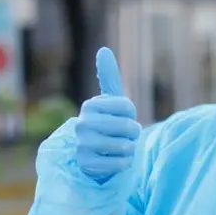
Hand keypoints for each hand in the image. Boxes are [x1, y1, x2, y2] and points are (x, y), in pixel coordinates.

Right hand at [75, 47, 141, 183]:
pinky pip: (120, 163)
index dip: (132, 114)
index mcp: (90, 106)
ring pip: (125, 146)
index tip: (122, 117)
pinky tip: (114, 160)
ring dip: (129, 148)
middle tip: (125, 135)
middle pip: (128, 127)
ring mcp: (82, 145)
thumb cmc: (107, 124)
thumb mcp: (110, 102)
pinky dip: (124, 163)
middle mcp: (82, 124)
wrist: (93, 155)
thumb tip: (103, 49)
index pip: (128, 107)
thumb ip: (109, 76)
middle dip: (133, 133)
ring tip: (120, 147)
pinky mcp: (86, 164)